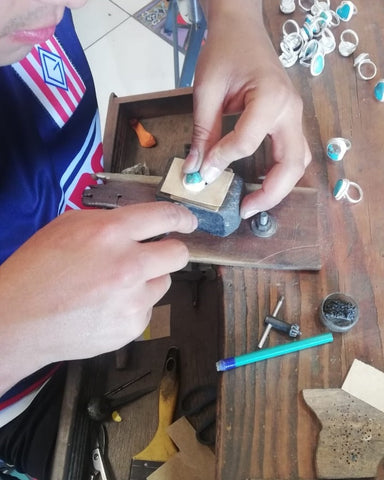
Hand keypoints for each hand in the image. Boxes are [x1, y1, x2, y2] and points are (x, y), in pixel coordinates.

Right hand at [0, 202, 196, 394]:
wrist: (17, 321)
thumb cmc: (38, 269)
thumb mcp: (69, 226)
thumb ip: (110, 222)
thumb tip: (143, 224)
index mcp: (110, 233)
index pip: (165, 216)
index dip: (183, 217)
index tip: (189, 222)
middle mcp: (128, 265)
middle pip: (179, 254)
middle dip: (172, 251)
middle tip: (157, 254)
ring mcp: (133, 299)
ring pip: (163, 282)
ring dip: (147, 280)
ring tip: (115, 286)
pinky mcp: (133, 326)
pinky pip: (148, 308)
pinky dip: (134, 305)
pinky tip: (107, 307)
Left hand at [184, 1, 311, 218]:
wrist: (242, 27)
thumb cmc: (225, 49)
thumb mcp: (208, 90)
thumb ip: (204, 133)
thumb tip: (195, 170)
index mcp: (271, 97)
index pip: (246, 143)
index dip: (221, 161)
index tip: (201, 173)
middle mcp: (291, 110)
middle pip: (291, 165)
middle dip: (269, 193)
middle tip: (245, 210)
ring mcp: (296, 115)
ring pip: (298, 163)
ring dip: (280, 187)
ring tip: (255, 202)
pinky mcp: (291, 120)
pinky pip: (294, 153)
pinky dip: (282, 173)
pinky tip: (263, 182)